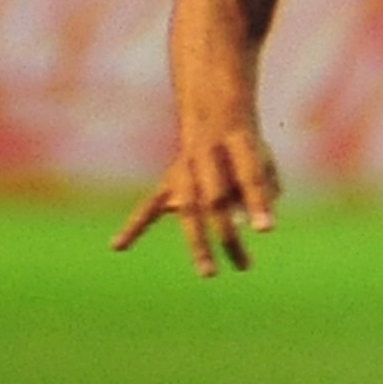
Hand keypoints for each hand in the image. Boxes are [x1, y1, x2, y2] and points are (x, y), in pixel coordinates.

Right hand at [112, 129, 279, 276]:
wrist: (212, 110)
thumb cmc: (244, 143)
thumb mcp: (262, 157)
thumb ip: (262, 188)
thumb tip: (248, 223)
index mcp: (236, 144)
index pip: (248, 177)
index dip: (257, 202)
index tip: (265, 230)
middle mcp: (206, 157)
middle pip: (215, 200)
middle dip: (227, 232)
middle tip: (245, 267)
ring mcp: (184, 170)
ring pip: (188, 209)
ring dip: (199, 243)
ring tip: (209, 273)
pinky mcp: (170, 182)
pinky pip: (149, 206)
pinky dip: (134, 227)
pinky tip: (117, 246)